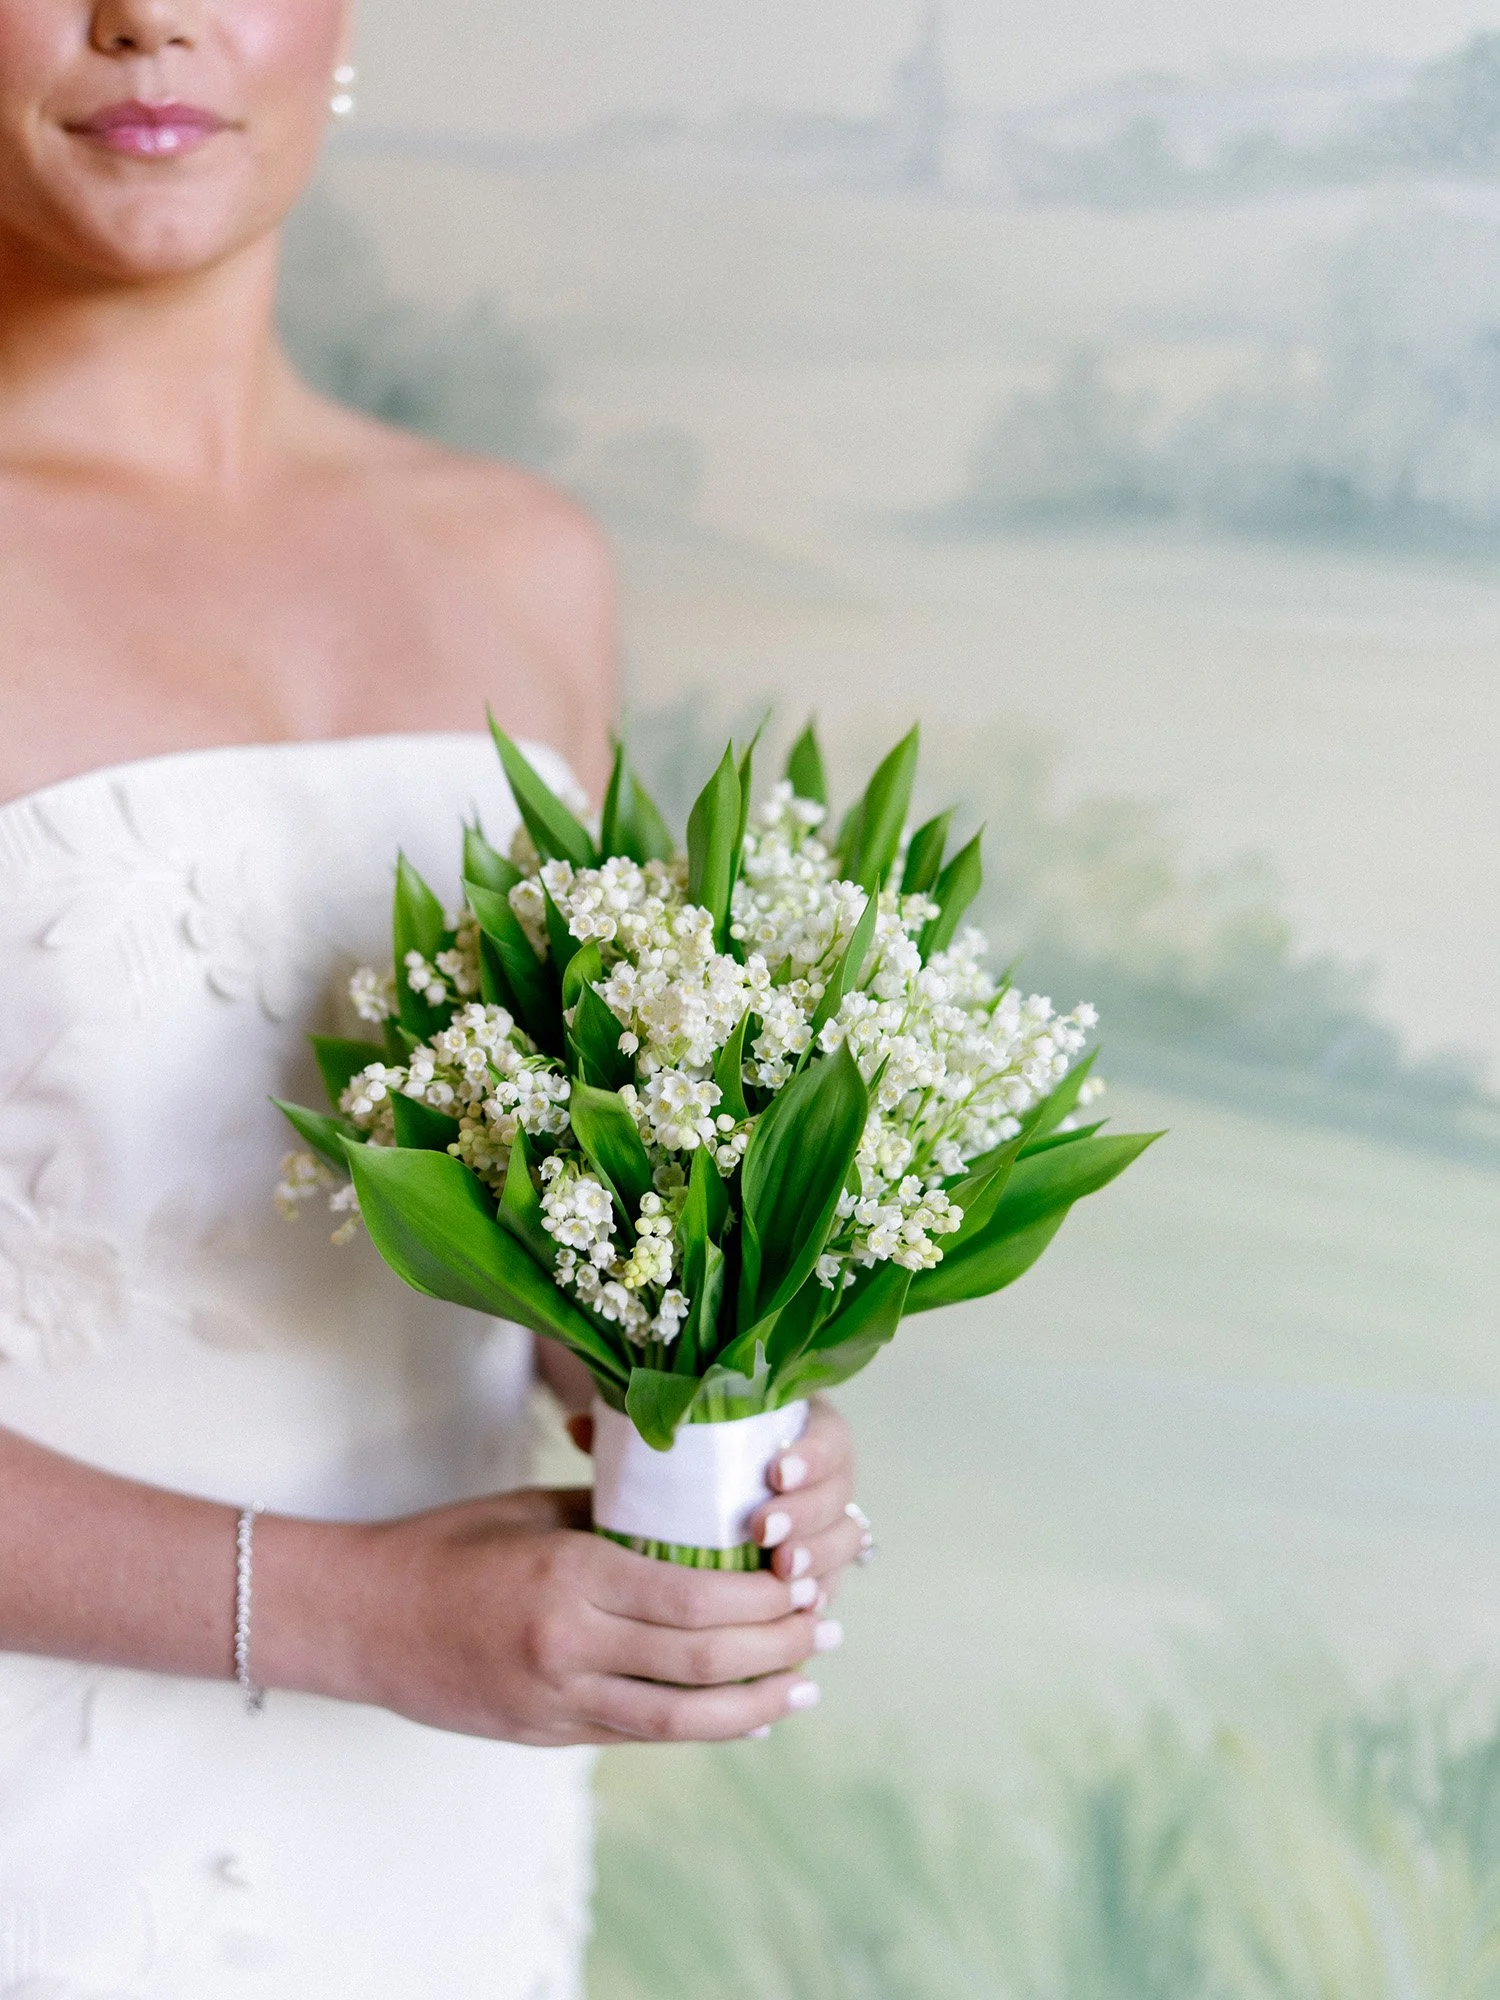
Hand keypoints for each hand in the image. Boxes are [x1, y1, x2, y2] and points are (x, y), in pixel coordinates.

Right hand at [258, 1488, 833, 1747]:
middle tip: (824, 1630)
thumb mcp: (538, 1511)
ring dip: (755, 1705)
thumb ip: (619, 1522)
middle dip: (777, 1648)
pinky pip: (641, 1736)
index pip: (693, 1596)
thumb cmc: (450, 1544)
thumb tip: (701, 1522)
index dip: (762, 1596)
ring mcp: (557, 1699)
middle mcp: (570, 1644)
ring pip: (681, 1719)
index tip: (802, 1578)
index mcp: (570, 1573)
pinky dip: (702, 1728)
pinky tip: (744, 1717)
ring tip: (804, 1687)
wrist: (365, 1616)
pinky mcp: (547, 1734)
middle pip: (701, 1659)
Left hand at [565, 1393, 865, 1599]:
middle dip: (809, 1513)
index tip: (774, 1473)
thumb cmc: (682, 1467)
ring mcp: (828, 1525)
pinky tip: (798, 1618)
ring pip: (846, 1538)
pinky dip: (819, 1597)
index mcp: (797, 1428)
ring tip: (783, 1574)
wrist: (707, 1515)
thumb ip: (634, 1435)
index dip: (810, 1455)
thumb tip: (578, 1428)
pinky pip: (834, 1582)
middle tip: (765, 1533)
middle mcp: (822, 1476)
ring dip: (820, 1556)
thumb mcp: (663, 1446)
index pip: (825, 1433)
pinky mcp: (822, 1570)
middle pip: (840, 1490)